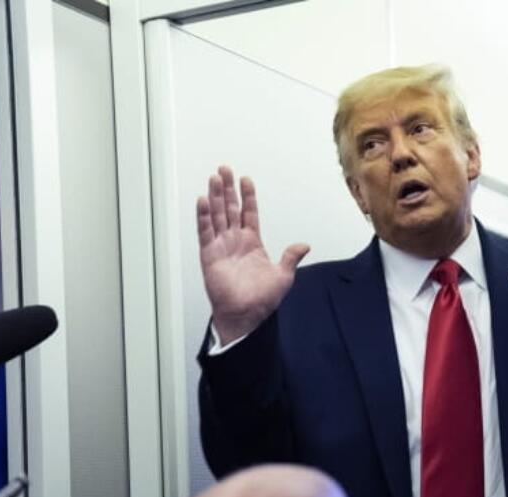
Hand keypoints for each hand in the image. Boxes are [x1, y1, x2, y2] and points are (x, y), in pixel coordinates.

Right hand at [197, 165, 309, 343]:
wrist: (246, 316)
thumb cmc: (261, 300)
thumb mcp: (283, 276)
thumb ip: (291, 257)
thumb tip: (304, 245)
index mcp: (252, 243)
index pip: (249, 213)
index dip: (247, 196)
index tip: (246, 180)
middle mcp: (235, 242)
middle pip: (230, 209)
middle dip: (228, 189)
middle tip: (224, 170)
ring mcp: (221, 247)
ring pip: (217, 216)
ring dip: (215, 197)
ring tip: (214, 178)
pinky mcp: (209, 256)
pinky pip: (205, 232)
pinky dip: (203, 216)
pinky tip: (203, 201)